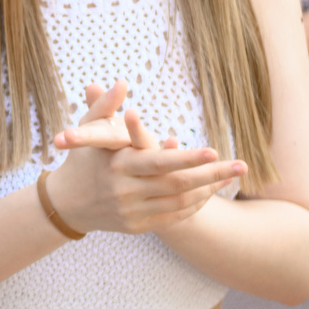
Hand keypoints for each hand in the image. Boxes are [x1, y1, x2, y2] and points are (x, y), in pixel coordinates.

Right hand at [44, 80, 245, 234]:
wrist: (66, 203)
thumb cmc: (83, 159)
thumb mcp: (88, 129)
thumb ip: (105, 105)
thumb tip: (121, 82)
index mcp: (118, 165)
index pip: (160, 162)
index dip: (189, 159)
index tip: (215, 151)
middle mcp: (126, 191)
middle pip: (178, 184)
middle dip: (213, 175)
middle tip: (242, 165)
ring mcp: (133, 212)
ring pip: (180, 202)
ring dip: (209, 190)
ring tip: (231, 175)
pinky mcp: (137, 227)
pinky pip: (174, 217)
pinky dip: (194, 205)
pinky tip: (210, 192)